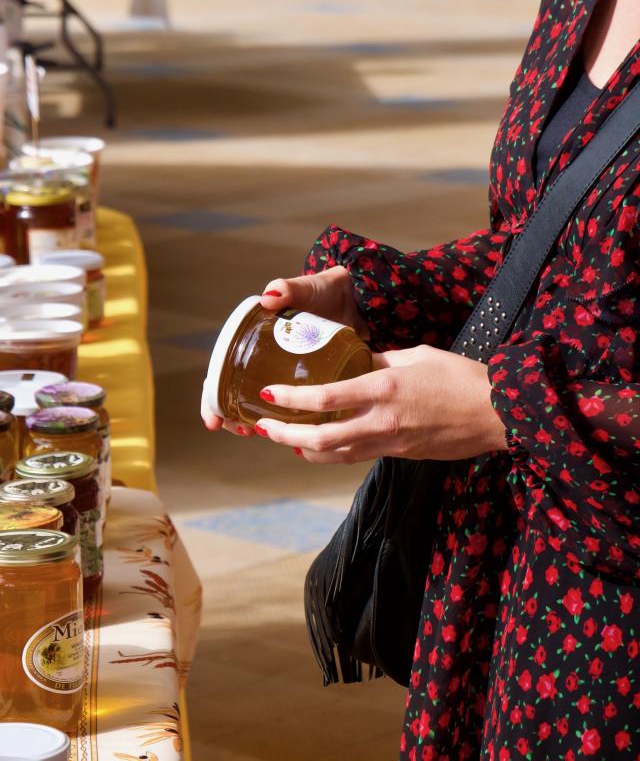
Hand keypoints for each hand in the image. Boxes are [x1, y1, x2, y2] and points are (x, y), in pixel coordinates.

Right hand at [201, 265, 365, 433]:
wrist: (354, 299)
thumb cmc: (324, 291)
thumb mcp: (305, 289)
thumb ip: (288, 289)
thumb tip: (269, 296)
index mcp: (253, 338)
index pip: (221, 371)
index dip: (212, 398)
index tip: (213, 421)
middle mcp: (263, 357)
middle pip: (235, 393)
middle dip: (230, 416)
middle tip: (240, 431)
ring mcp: (284, 371)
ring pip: (260, 403)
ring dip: (254, 421)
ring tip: (258, 433)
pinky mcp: (308, 380)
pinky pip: (290, 405)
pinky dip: (286, 420)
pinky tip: (290, 432)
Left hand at [252, 345, 507, 462]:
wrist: (498, 413)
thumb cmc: (462, 377)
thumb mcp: (417, 355)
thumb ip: (380, 359)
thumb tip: (356, 359)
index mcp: (385, 388)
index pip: (325, 398)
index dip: (291, 399)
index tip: (267, 393)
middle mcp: (382, 420)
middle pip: (321, 439)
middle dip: (285, 435)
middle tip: (263, 428)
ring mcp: (391, 443)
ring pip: (336, 455)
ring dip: (304, 450)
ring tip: (284, 439)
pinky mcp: (401, 454)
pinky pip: (358, 456)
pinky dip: (332, 453)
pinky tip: (320, 447)